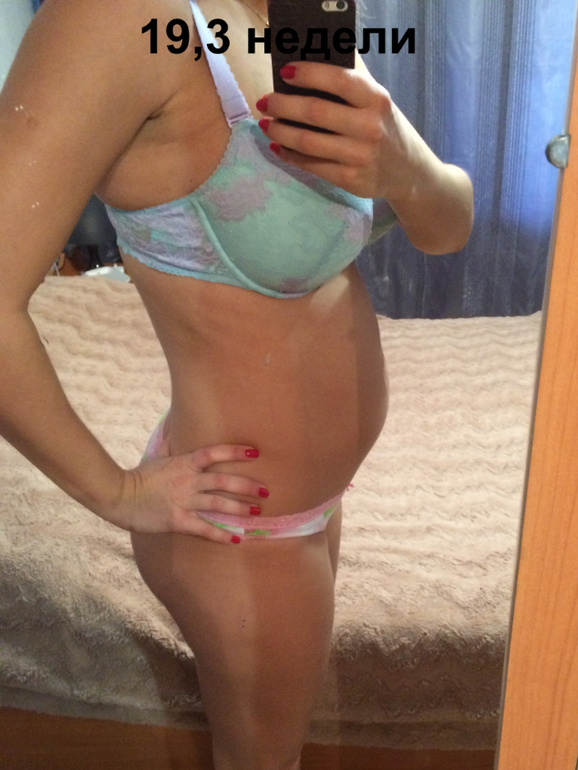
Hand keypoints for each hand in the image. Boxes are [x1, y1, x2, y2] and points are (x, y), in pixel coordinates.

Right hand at [104, 445, 267, 543]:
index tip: (255, 452)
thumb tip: (177, 422)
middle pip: (223, 480)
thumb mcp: (158, 455)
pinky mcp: (177, 520)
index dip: (235, 451)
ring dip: (239, 508)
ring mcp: (183, 501)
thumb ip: (172, 442)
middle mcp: (187, 481)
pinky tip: (236, 539)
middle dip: (246, 485)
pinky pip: (203, 528)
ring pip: (218, 503)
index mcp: (184, 463)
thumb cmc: (139, 476)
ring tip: (256, 512)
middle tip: (266, 490)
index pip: (214, 453)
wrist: (119, 496)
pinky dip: (221, 534)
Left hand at [256, 60, 422, 200]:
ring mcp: (359, 156)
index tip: (284, 72)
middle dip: (283, 105)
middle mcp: (369, 127)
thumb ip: (350, 85)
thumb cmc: (385, 128)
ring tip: (266, 124)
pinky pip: (311, 165)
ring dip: (280, 132)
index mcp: (376, 99)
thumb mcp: (377, 102)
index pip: (338, 80)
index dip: (307, 74)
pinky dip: (289, 155)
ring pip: (308, 142)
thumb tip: (308, 65)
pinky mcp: (350, 179)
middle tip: (264, 102)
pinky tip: (278, 145)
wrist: (409, 171)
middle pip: (315, 112)